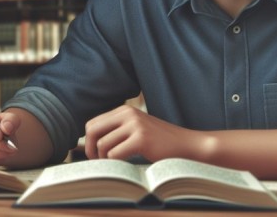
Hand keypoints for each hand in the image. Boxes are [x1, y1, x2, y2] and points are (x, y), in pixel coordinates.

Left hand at [84, 105, 203, 160]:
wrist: (188, 145)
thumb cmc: (161, 142)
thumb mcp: (137, 129)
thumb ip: (117, 131)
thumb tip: (90, 144)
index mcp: (124, 110)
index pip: (92, 124)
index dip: (88, 141)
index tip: (94, 155)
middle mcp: (128, 114)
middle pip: (92, 131)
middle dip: (90, 150)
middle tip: (97, 163)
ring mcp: (135, 125)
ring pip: (103, 144)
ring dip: (104, 160)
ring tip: (114, 167)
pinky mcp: (141, 139)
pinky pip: (115, 154)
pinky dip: (116, 164)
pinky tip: (125, 167)